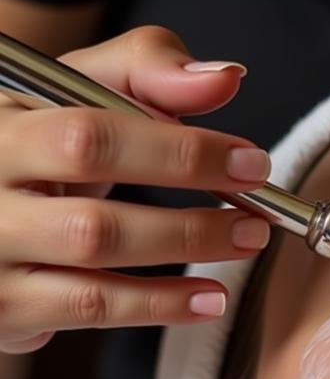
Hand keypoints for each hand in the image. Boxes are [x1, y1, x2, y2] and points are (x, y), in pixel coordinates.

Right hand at [0, 25, 273, 353]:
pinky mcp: (5, 306)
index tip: (249, 163)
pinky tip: (209, 298)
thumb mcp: (73, 89)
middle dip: (189, 217)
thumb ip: (147, 71)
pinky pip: (92, 307)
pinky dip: (160, 304)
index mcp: (2, 121)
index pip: (93, 136)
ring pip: (95, 255)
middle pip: (94, 209)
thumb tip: (224, 78)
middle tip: (256, 218)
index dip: (181, 152)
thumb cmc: (38, 141)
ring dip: (184, 251)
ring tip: (244, 243)